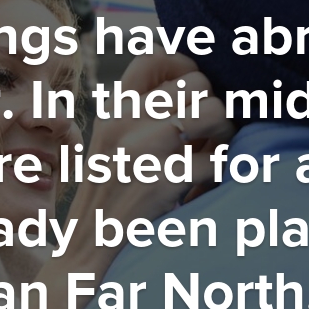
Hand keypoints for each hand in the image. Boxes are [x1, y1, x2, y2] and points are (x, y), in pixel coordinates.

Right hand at [79, 53, 234, 224]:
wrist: (85, 250)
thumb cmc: (107, 198)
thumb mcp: (110, 145)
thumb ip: (140, 115)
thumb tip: (195, 85)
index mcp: (112, 111)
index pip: (153, 59)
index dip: (184, 66)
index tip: (195, 91)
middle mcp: (125, 123)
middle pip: (196, 83)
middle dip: (212, 106)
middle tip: (207, 135)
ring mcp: (144, 151)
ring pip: (213, 113)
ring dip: (223, 135)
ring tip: (211, 154)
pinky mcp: (164, 182)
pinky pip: (216, 159)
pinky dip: (217, 174)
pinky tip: (202, 187)